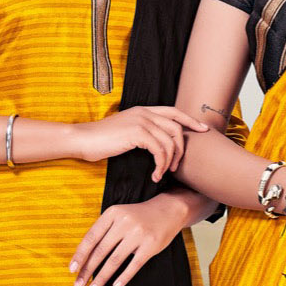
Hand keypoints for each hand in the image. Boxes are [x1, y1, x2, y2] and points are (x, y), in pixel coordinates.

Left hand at [68, 194, 186, 285]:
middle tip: (78, 285)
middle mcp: (124, 222)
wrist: (168, 211)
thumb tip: (84, 257)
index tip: (72, 270)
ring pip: (114, 261)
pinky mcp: (151, 246)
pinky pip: (134, 265)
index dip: (80, 255)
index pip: (91, 237)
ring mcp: (138, 234)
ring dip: (101, 278)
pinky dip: (123, 277)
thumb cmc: (138, 217)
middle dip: (87, 271)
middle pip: (100, 251)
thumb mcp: (119, 216)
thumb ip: (104, 231)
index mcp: (112, 213)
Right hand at [75, 107, 208, 181]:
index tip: (203, 130)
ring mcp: (141, 121)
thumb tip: (158, 146)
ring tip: (162, 173)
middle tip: (176, 167)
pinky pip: (159, 150)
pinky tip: (154, 175)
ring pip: (170, 141)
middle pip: (177, 128)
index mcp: (143, 110)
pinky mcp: (137, 133)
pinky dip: (160, 165)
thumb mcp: (126, 133)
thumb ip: (142, 133)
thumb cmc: (101, 141)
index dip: (191, 120)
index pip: (174, 112)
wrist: (82, 140)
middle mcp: (145, 112)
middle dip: (181, 149)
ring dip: (170, 161)